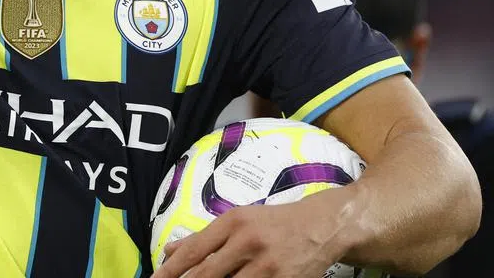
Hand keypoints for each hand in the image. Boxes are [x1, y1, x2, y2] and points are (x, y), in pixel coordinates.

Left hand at [152, 191, 350, 277]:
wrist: (323, 226)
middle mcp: (247, 242)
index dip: (171, 270)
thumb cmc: (275, 223)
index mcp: (233, 223)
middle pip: (207, 274)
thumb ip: (204, 237)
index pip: (194, 251)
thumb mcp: (239, 221)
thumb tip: (170, 250)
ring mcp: (267, 266)